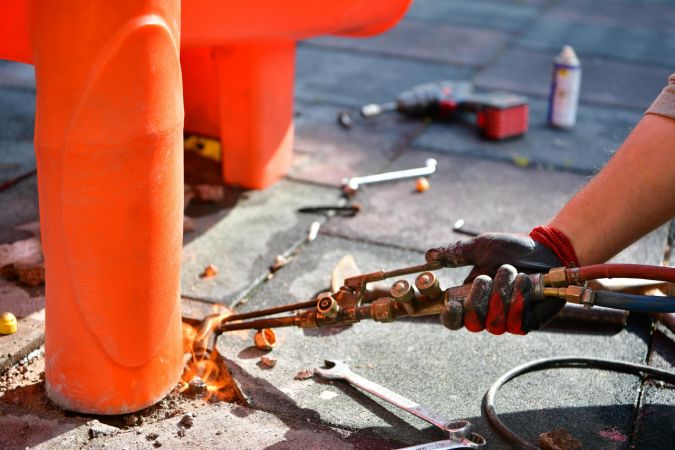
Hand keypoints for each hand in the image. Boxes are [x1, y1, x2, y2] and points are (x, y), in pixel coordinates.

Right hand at [426, 233, 566, 334]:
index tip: (450, 303)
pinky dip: (517, 298)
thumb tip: (428, 255)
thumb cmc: (512, 249)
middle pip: (471, 323)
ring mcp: (506, 320)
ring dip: (500, 293)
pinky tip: (523, 282)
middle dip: (478, 298)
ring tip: (510, 272)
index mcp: (470, 298)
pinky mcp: (526, 322)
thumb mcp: (480, 248)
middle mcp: (486, 313)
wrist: (547, 250)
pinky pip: (515, 321)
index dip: (449, 316)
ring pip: (493, 322)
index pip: (452, 319)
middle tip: (486, 278)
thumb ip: (455, 254)